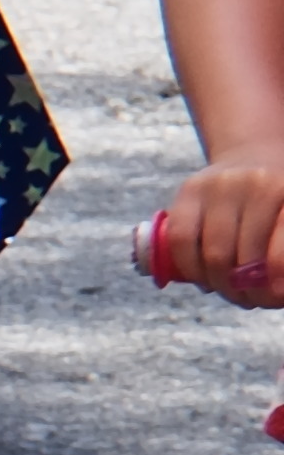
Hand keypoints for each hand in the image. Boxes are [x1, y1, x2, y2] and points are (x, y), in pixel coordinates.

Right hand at [156, 165, 283, 308]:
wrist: (255, 153)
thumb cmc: (281, 198)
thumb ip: (282, 249)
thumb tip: (277, 293)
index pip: (280, 254)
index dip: (276, 285)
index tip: (275, 299)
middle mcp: (258, 184)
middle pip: (245, 259)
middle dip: (247, 291)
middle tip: (253, 301)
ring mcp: (220, 186)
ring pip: (212, 255)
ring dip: (221, 285)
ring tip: (232, 292)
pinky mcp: (189, 190)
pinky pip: (182, 242)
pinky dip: (191, 268)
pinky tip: (205, 278)